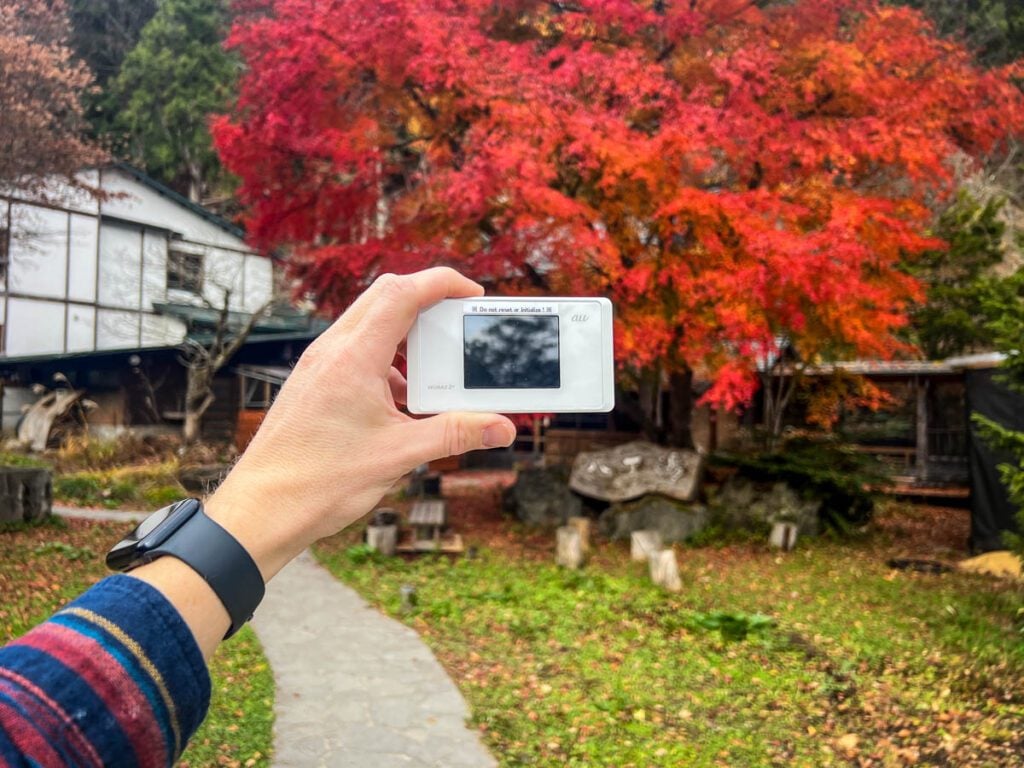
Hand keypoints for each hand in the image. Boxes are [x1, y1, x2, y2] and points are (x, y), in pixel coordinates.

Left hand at [205, 268, 516, 578]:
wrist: (262, 510)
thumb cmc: (319, 482)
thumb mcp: (400, 455)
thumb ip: (455, 434)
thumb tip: (502, 427)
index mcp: (353, 358)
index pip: (403, 293)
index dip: (443, 283)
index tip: (473, 295)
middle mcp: (331, 351)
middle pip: (385, 296)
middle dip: (428, 300)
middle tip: (460, 322)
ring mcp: (319, 365)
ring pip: (369, 324)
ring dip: (407, 335)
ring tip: (435, 370)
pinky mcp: (314, 383)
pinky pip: (356, 352)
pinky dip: (387, 362)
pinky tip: (402, 402)